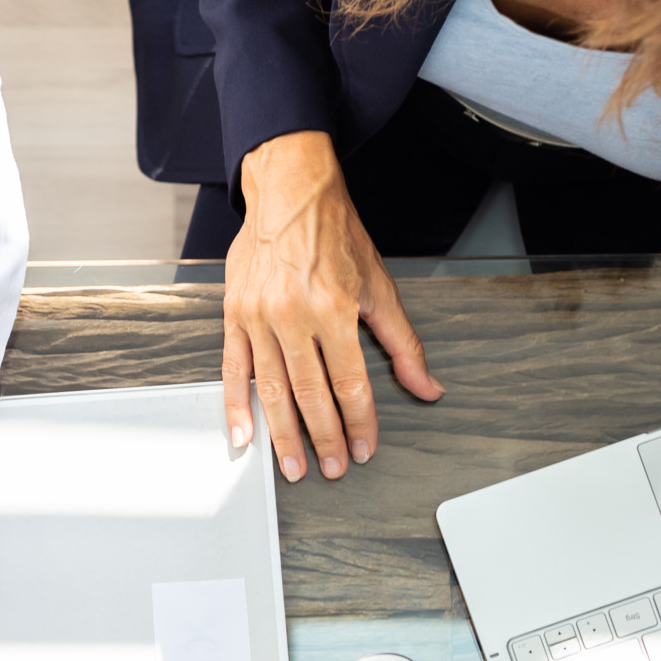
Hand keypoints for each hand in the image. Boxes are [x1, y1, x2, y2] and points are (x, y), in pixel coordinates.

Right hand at [224, 131, 442, 480]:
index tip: (365, 449)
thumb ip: (402, 343)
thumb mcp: (380, 286)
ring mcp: (259, 317)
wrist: (289, 191)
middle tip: (334, 469)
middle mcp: (293, 315)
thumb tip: (427, 386)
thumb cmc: (334, 235)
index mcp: (334, 308)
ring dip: (283, 435)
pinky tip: (244, 435)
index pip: (351, 383)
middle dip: (324, 439)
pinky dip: (236, 406)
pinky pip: (233, 369)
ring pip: (272, 390)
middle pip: (311, 394)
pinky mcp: (234, 315)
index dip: (360, 423)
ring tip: (294, 467)